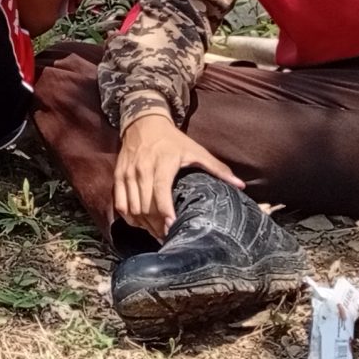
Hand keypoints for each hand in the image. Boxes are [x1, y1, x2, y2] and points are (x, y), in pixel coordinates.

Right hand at [114, 111, 244, 238]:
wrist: (143, 122)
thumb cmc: (172, 140)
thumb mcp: (196, 150)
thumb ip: (217, 168)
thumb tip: (240, 185)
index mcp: (163, 162)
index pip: (160, 189)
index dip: (165, 210)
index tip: (172, 225)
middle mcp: (142, 168)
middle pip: (145, 203)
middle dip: (156, 224)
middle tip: (168, 236)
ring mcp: (128, 172)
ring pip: (132, 206)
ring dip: (144, 224)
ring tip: (157, 233)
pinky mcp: (118, 175)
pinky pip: (120, 203)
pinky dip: (129, 217)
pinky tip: (141, 223)